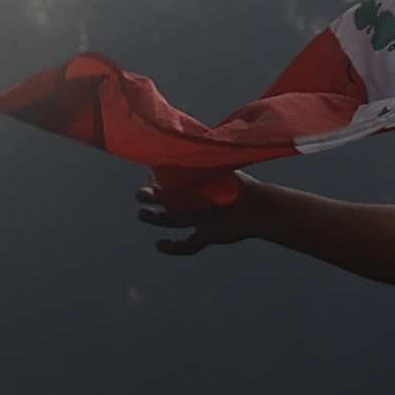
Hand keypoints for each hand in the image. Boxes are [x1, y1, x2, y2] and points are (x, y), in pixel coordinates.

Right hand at [135, 174, 259, 253]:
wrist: (255, 207)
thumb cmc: (234, 185)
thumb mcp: (210, 170)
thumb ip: (191, 162)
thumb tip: (170, 145)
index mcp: (198, 185)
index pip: (173, 183)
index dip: (158, 182)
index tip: (148, 178)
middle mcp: (198, 201)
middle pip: (170, 201)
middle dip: (152, 199)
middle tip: (140, 196)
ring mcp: (202, 220)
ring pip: (173, 221)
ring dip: (156, 219)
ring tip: (142, 214)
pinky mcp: (207, 236)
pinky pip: (187, 246)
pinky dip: (173, 248)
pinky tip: (159, 244)